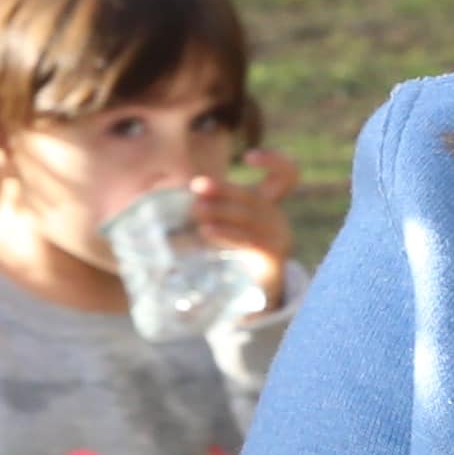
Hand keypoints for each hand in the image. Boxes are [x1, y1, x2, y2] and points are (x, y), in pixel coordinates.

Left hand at [189, 147, 303, 299]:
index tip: (247, 157)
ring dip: (221, 211)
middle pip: (255, 197)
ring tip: (196, 211)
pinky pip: (250, 241)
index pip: (287, 176)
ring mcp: (279, 239)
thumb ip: (206, 206)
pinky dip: (227, 233)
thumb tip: (166, 191)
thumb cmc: (230, 253)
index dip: (274, 161)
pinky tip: (207, 232)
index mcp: (268, 204)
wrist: (248, 297)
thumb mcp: (223, 223)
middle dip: (225, 189)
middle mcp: (277, 219)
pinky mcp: (273, 258)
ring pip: (250, 217)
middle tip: (197, 187)